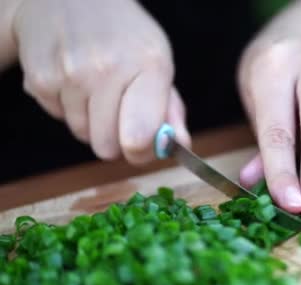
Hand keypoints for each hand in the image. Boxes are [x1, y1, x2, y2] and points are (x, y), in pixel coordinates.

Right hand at [12, 0, 189, 162]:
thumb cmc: (126, 37)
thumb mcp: (159, 63)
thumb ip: (172, 110)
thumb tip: (180, 145)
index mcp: (148, 66)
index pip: (140, 138)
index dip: (143, 152)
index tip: (145, 144)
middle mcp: (106, 69)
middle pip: (107, 147)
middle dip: (116, 139)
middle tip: (120, 113)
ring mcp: (69, 74)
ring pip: (82, 135)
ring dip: (91, 121)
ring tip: (97, 89)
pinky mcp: (40, 79)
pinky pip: (59, 118)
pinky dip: (68, 107)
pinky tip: (76, 80)